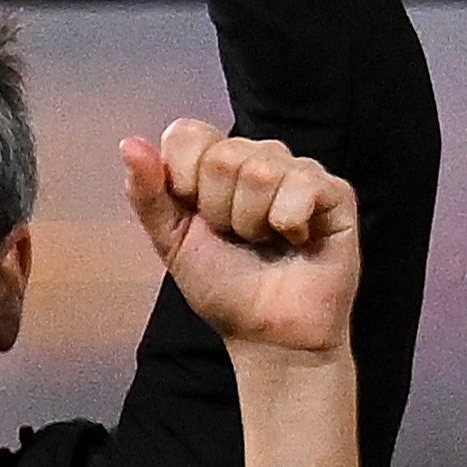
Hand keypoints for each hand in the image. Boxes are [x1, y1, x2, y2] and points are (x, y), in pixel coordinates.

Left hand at [124, 119, 360, 364]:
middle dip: (219, 211)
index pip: (188, 134)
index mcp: (214, 162)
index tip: (196, 218)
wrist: (266, 332)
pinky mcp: (335, 192)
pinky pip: (303, 184)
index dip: (183, 179)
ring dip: (252, 222)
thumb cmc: (221, 285)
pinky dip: (288, 222)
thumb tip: (130, 143)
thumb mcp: (171, 240)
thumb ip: (147, 193)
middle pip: (224, 155)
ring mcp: (299, 172)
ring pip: (261, 170)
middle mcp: (258, 158)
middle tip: (236, 238)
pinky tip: (296, 239)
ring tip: (265, 242)